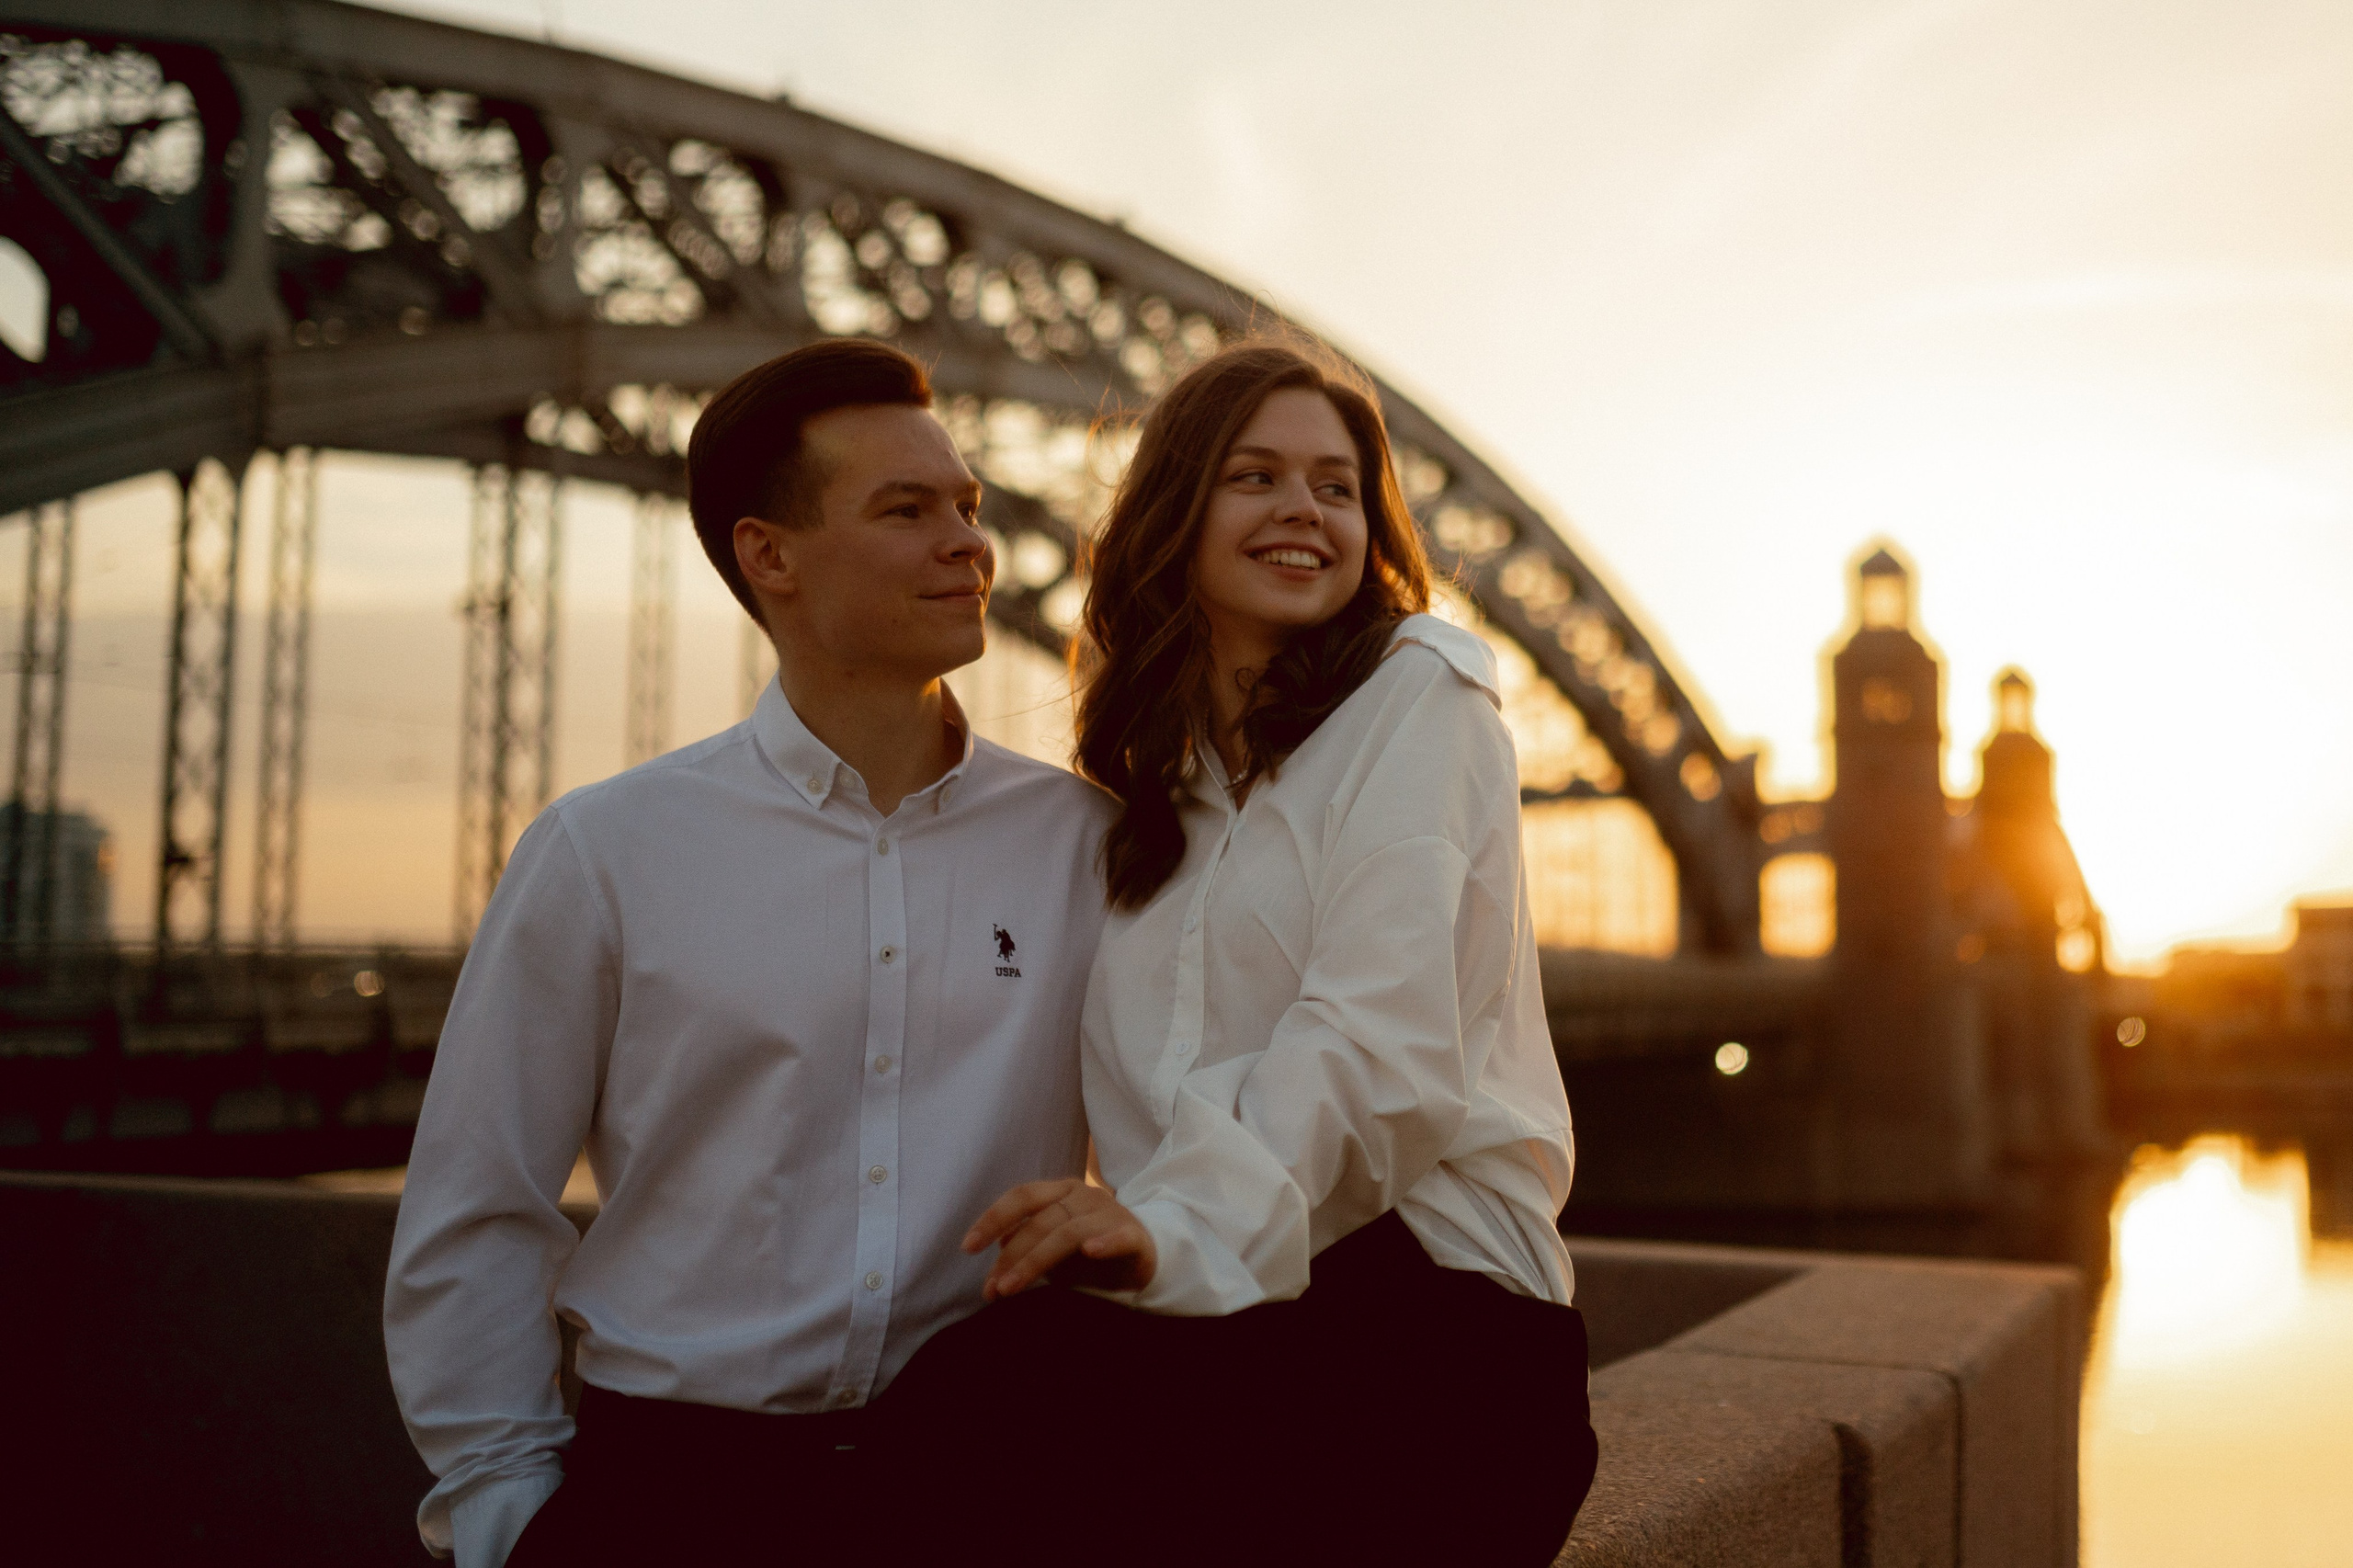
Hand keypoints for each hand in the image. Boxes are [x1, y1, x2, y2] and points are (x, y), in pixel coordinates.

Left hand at [961, 1178, 1156, 1300]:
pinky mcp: (1135, 1235)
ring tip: (1012, 1288)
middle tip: (992, 1289)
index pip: (1022, 1197)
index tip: (968, 1247)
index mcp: (1061, 1192)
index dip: (993, 1218)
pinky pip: (1118, 1236)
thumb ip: (1026, 1245)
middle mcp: (1084, 1195)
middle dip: (1011, 1256)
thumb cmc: (1092, 1249)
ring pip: (1068, 1233)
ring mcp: (1111, 1213)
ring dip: (1036, 1261)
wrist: (1146, 1254)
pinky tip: (1090, 1251)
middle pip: (1040, 1221)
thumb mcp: (1053, 1248)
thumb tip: (996, 1251)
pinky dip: (1104, 1242)